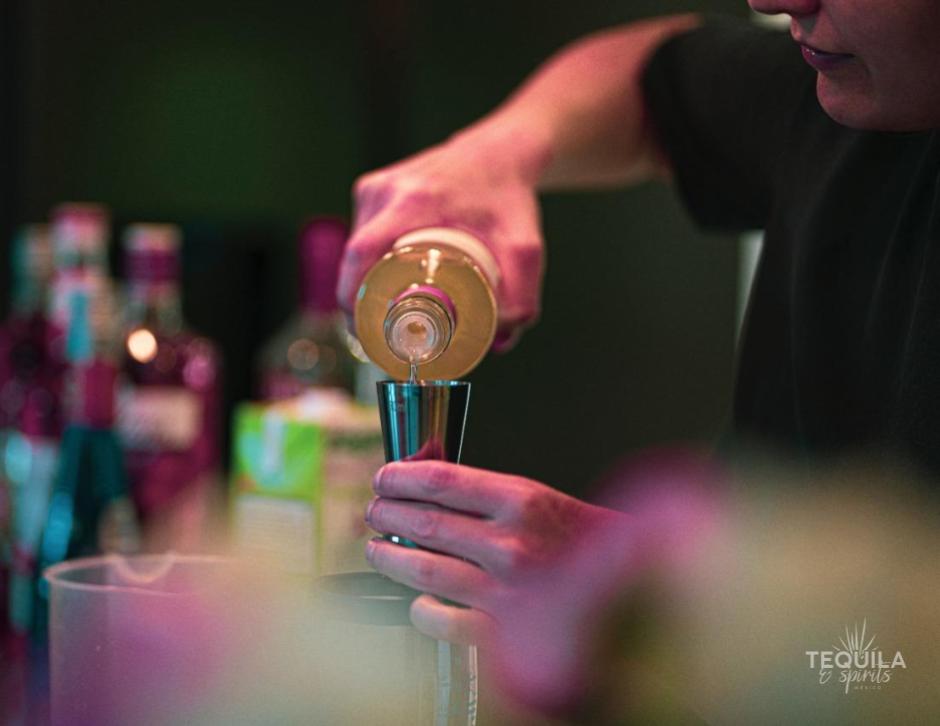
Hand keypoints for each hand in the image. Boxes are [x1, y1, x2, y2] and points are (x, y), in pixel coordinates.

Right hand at [338, 125, 549, 349]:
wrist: (500, 152)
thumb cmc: (509, 197)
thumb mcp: (524, 248)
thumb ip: (522, 297)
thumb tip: (499, 342)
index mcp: (414, 201)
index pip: (362, 253)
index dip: (353, 296)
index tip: (361, 330)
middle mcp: (386, 190)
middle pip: (355, 258)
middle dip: (361, 301)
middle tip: (379, 335)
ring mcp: (375, 186)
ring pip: (355, 248)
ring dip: (365, 281)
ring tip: (384, 312)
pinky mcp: (372, 187)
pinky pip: (361, 234)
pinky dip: (369, 262)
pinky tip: (383, 282)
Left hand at [363, 460, 625, 643]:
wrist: (629, 588)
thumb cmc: (578, 540)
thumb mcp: (534, 497)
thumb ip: (480, 490)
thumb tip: (421, 474)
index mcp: (521, 500)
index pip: (440, 480)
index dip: (400, 477)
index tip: (384, 478)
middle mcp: (511, 544)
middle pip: (423, 522)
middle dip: (386, 514)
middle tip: (373, 512)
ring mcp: (505, 591)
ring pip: (422, 570)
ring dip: (388, 557)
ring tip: (377, 550)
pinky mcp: (502, 633)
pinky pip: (441, 620)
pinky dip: (421, 608)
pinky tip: (418, 600)